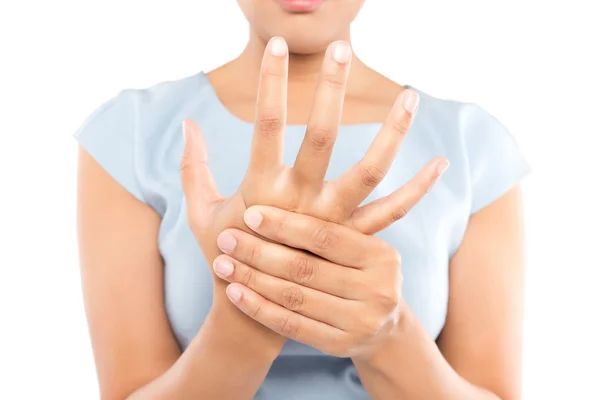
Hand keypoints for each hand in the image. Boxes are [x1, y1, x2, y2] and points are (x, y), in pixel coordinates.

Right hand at [180, 37, 444, 350]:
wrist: (254, 311)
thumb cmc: (224, 256)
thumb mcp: (199, 210)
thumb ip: (191, 167)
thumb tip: (185, 123)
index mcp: (260, 189)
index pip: (265, 123)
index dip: (269, 83)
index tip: (278, 47)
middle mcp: (300, 201)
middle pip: (321, 136)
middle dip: (330, 89)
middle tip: (342, 47)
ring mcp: (331, 221)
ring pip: (369, 171)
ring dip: (391, 133)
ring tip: (410, 96)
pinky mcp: (353, 241)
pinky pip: (391, 213)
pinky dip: (417, 190)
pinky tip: (439, 164)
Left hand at [210, 205, 412, 359]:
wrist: (383, 327)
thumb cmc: (361, 273)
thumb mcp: (361, 245)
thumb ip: (333, 222)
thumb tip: (284, 178)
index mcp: (381, 255)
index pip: (325, 237)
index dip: (286, 225)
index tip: (250, 214)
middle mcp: (376, 290)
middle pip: (305, 268)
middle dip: (259, 252)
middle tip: (226, 239)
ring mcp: (360, 323)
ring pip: (294, 297)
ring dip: (252, 279)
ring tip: (223, 263)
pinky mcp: (340, 346)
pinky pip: (291, 325)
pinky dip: (259, 307)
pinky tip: (235, 293)